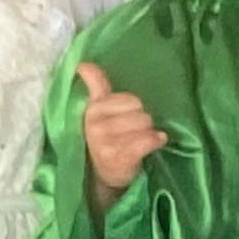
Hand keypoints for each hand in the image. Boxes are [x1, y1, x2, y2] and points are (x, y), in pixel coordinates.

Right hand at [75, 61, 167, 201]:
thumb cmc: (106, 138)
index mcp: (92, 110)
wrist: (104, 174)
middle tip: (133, 133)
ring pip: (145, 125)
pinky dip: (156, 141)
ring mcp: (105, 142)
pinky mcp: (118, 157)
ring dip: (148, 133)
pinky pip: (147, 141)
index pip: (130, 99)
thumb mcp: (98, 110)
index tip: (125, 117)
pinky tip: (155, 143)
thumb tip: (83, 63)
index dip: (134, 108)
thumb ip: (95, 85)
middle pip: (140, 112)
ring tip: (139, 141)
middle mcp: (95, 125)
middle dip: (142, 121)